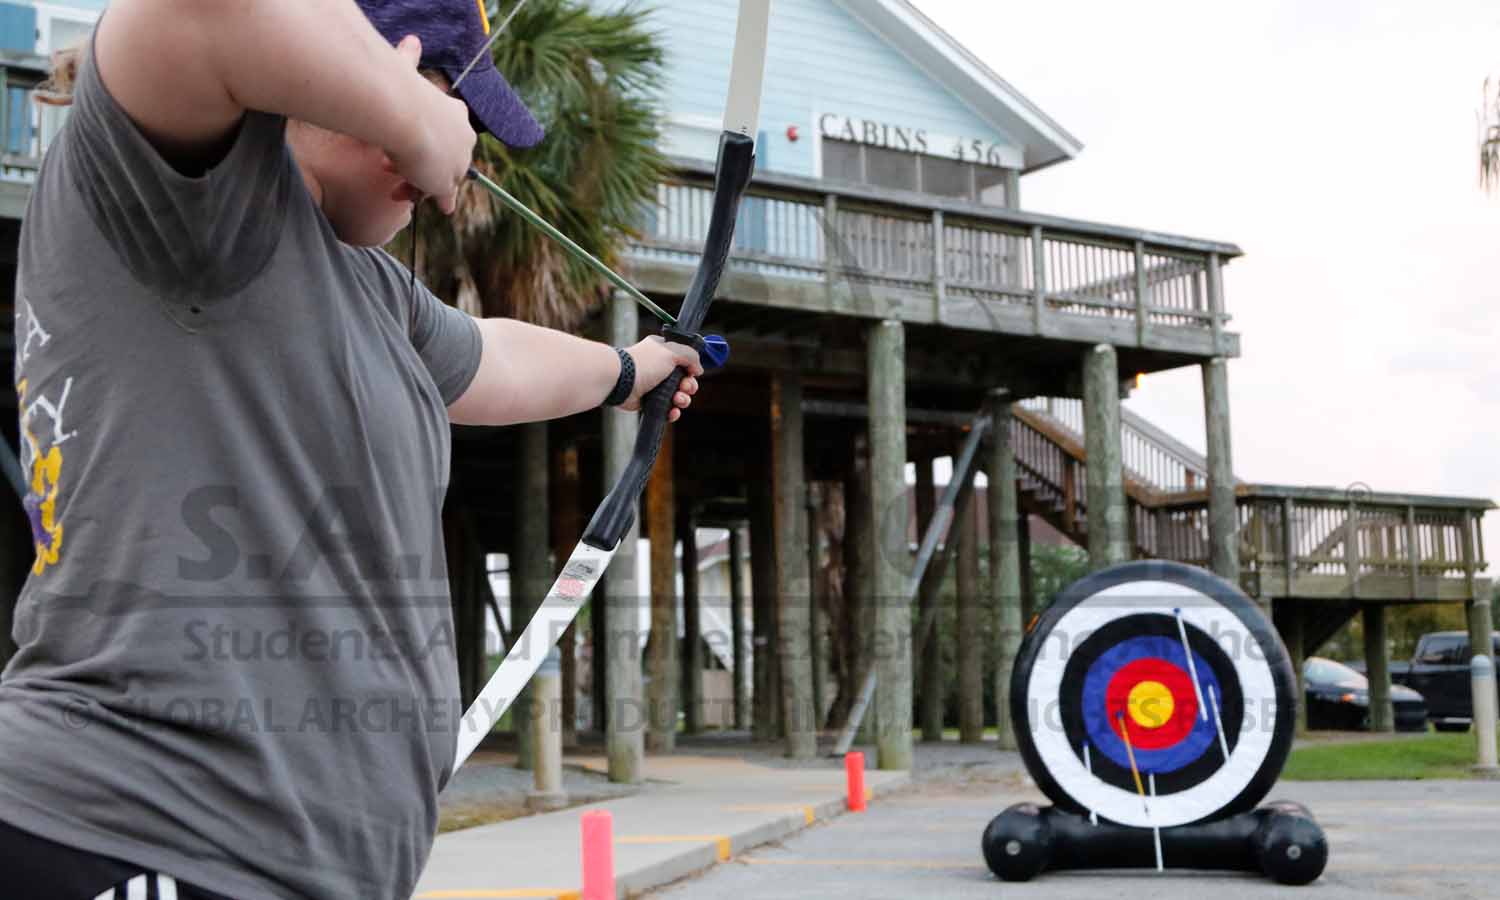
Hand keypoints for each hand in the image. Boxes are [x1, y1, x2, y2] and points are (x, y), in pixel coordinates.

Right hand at [385, 35, 474, 213]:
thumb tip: (411, 41)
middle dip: (419, 165)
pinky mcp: (449, 182)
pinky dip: (443, 201)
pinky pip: (446, 196)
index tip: (402, 143)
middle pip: (445, 157)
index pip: (445, 132)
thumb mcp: (405, 68)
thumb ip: (408, 59)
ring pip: (440, 176)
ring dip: (417, 184)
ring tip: (397, 190)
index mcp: (457, 112)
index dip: (423, 140)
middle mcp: (464, 137)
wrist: (401, 114)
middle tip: (387, 168)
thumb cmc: (396, 87)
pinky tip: (445, 209)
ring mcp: (458, 160)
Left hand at [623, 337, 702, 422]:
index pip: (684, 361)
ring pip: (677, 396)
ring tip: (678, 400)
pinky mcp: (648, 402)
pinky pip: (666, 409)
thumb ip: (691, 356)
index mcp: (663, 352)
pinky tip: (673, 411)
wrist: (620, 381)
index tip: (692, 373)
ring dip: (683, 400)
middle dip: (689, 387)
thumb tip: (698, 369)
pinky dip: (672, 412)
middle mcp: (659, 368)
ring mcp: (653, 386)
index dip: (691, 369)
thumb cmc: (643, 363)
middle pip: (683, 381)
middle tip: (685, 387)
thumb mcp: (672, 351)